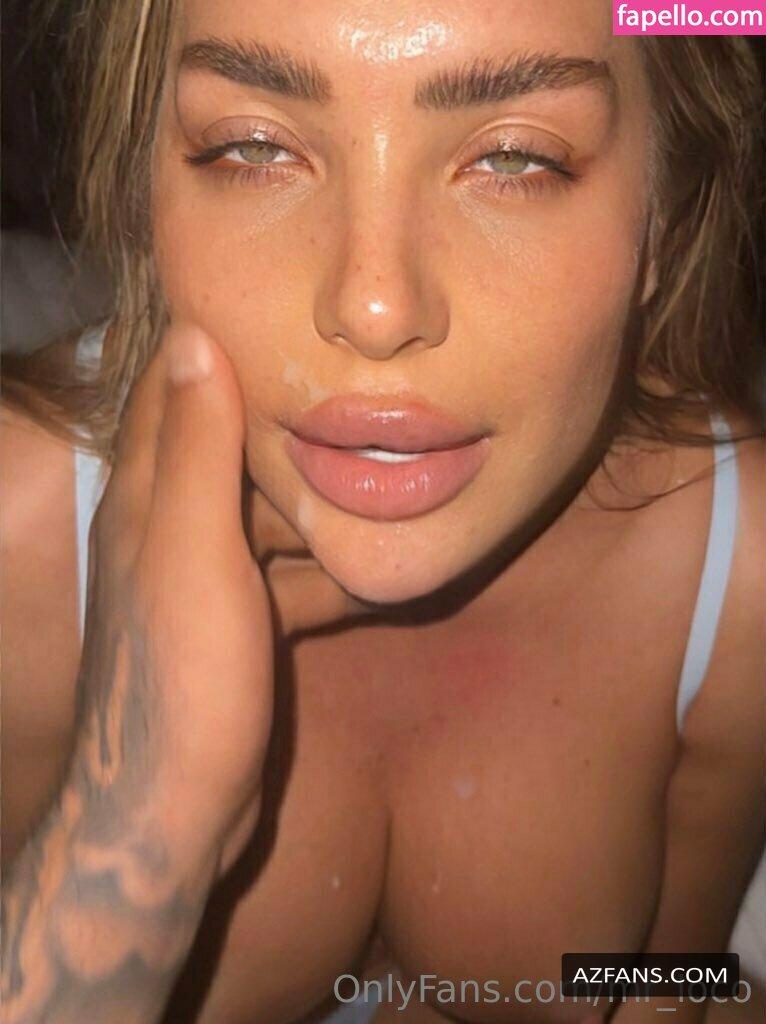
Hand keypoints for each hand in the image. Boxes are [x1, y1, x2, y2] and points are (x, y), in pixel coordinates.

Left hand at [81, 322, 370, 865]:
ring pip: (270, 519)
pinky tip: (383, 562)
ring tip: (396, 468)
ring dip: (323, 498)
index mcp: (149, 498)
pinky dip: (329, 569)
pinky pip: (289, 580)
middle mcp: (170, 530)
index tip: (281, 308)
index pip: (172, 390)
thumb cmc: (180, 682)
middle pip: (235, 452)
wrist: (170, 817)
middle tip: (367, 389)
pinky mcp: (236, 630)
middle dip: (293, 422)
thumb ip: (196, 450)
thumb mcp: (192, 556)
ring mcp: (206, 583)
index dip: (218, 343)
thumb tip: (194, 334)